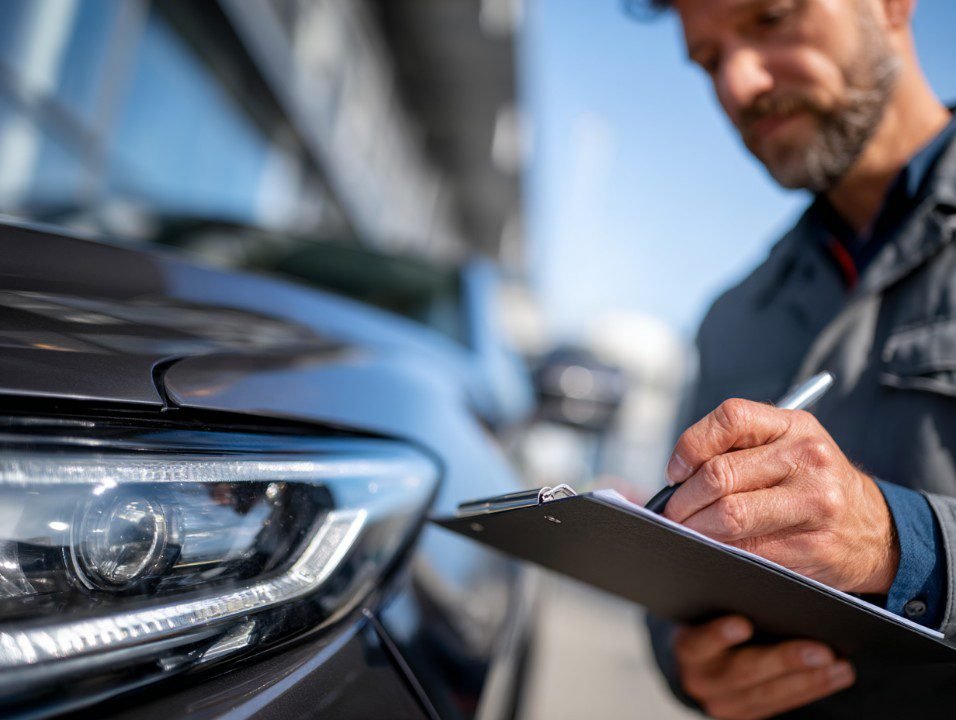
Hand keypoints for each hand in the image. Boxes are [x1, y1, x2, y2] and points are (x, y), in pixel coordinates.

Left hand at [665, 398, 897, 593]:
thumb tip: (673, 477)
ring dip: (695, 528)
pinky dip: (718, 550)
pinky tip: (713, 548)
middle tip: (671, 513)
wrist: (876, 530)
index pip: (729, 418)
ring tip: (687, 531)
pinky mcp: (812, 545)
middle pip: (720, 474)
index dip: (690, 446)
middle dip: (683, 499)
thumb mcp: (788, 446)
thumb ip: (738, 449)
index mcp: (794, 425)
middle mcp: (807, 457)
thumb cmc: (813, 483)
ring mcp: (813, 502)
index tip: (675, 472)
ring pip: (729, 515)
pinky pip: (747, 549)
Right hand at [675, 615, 854, 719]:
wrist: (700, 659)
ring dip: (809, 681)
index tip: (743, 624)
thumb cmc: (710, 618)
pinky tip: (838, 675)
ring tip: (841, 666)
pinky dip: (811, 689)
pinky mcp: (744, 715)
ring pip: (768, 694)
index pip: (698, 642)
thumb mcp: (708, 606)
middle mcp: (699, 679)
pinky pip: (780, 705)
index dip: (718, 635)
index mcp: (687, 646)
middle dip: (784, 661)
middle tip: (821, 651)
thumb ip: (728, 598)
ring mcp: (722, 702)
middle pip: (742, 672)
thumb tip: (764, 574)